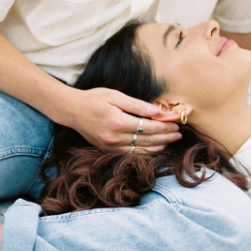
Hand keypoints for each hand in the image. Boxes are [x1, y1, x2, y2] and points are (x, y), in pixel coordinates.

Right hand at [67, 86, 181, 152]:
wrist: (72, 111)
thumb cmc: (94, 99)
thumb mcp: (115, 96)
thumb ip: (137, 105)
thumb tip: (157, 112)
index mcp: (118, 122)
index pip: (148, 127)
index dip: (164, 127)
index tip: (175, 124)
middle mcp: (114, 138)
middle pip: (147, 140)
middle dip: (165, 137)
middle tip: (178, 134)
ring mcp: (110, 147)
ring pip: (140, 151)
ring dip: (158, 147)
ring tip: (171, 141)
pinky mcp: (107, 151)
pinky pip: (130, 155)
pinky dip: (145, 153)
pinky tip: (154, 149)